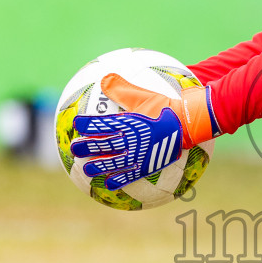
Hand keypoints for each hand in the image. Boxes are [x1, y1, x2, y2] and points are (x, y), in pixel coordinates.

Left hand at [69, 73, 217, 189]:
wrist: (188, 124)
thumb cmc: (166, 107)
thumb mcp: (144, 95)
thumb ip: (123, 88)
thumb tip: (104, 77)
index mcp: (127, 122)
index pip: (101, 124)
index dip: (86, 124)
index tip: (76, 124)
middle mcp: (130, 140)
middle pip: (102, 145)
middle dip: (86, 147)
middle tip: (74, 148)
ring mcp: (138, 155)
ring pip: (112, 163)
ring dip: (97, 167)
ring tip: (86, 169)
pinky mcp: (146, 166)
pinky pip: (129, 176)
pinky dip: (118, 181)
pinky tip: (109, 185)